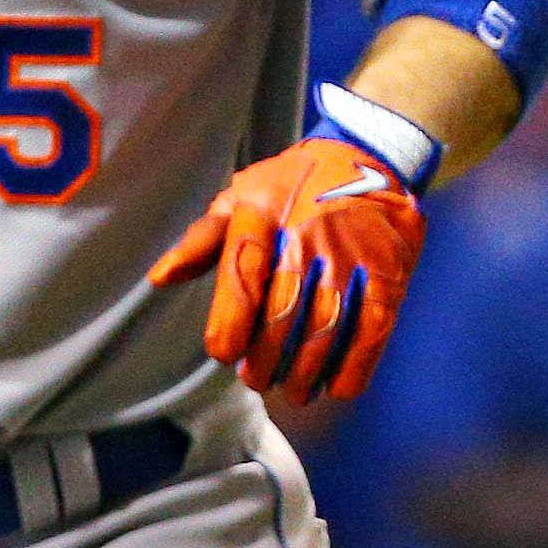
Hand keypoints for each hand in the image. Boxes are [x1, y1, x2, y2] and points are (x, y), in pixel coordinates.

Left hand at [149, 136, 423, 401]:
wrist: (367, 157)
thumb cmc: (290, 185)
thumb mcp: (240, 196)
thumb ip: (202, 240)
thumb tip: (160, 278)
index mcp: (260, 213)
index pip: (242, 272)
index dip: (231, 319)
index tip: (223, 353)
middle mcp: (305, 234)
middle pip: (283, 309)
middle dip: (266, 355)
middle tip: (256, 378)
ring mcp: (350, 253)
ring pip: (325, 324)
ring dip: (306, 368)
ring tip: (292, 390)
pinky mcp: (387, 270)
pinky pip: (372, 325)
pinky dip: (355, 363)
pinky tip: (338, 387)